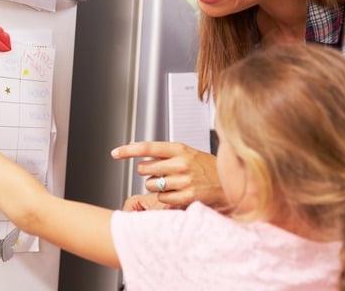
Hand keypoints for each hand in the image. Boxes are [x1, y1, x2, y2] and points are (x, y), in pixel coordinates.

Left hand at [112, 142, 226, 207]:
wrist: (229, 184)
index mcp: (180, 149)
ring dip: (156, 186)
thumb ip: (162, 152)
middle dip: (148, 172)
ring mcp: (184, 180)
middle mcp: (181, 163)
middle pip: (144, 169)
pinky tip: (178, 193)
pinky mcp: (186, 197)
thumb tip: (135, 147)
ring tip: (173, 183)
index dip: (128, 150)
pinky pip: (161, 198)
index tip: (115, 153)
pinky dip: (166, 197)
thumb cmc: (205, 168)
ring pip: (151, 185)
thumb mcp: (186, 153)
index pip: (148, 147)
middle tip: (161, 173)